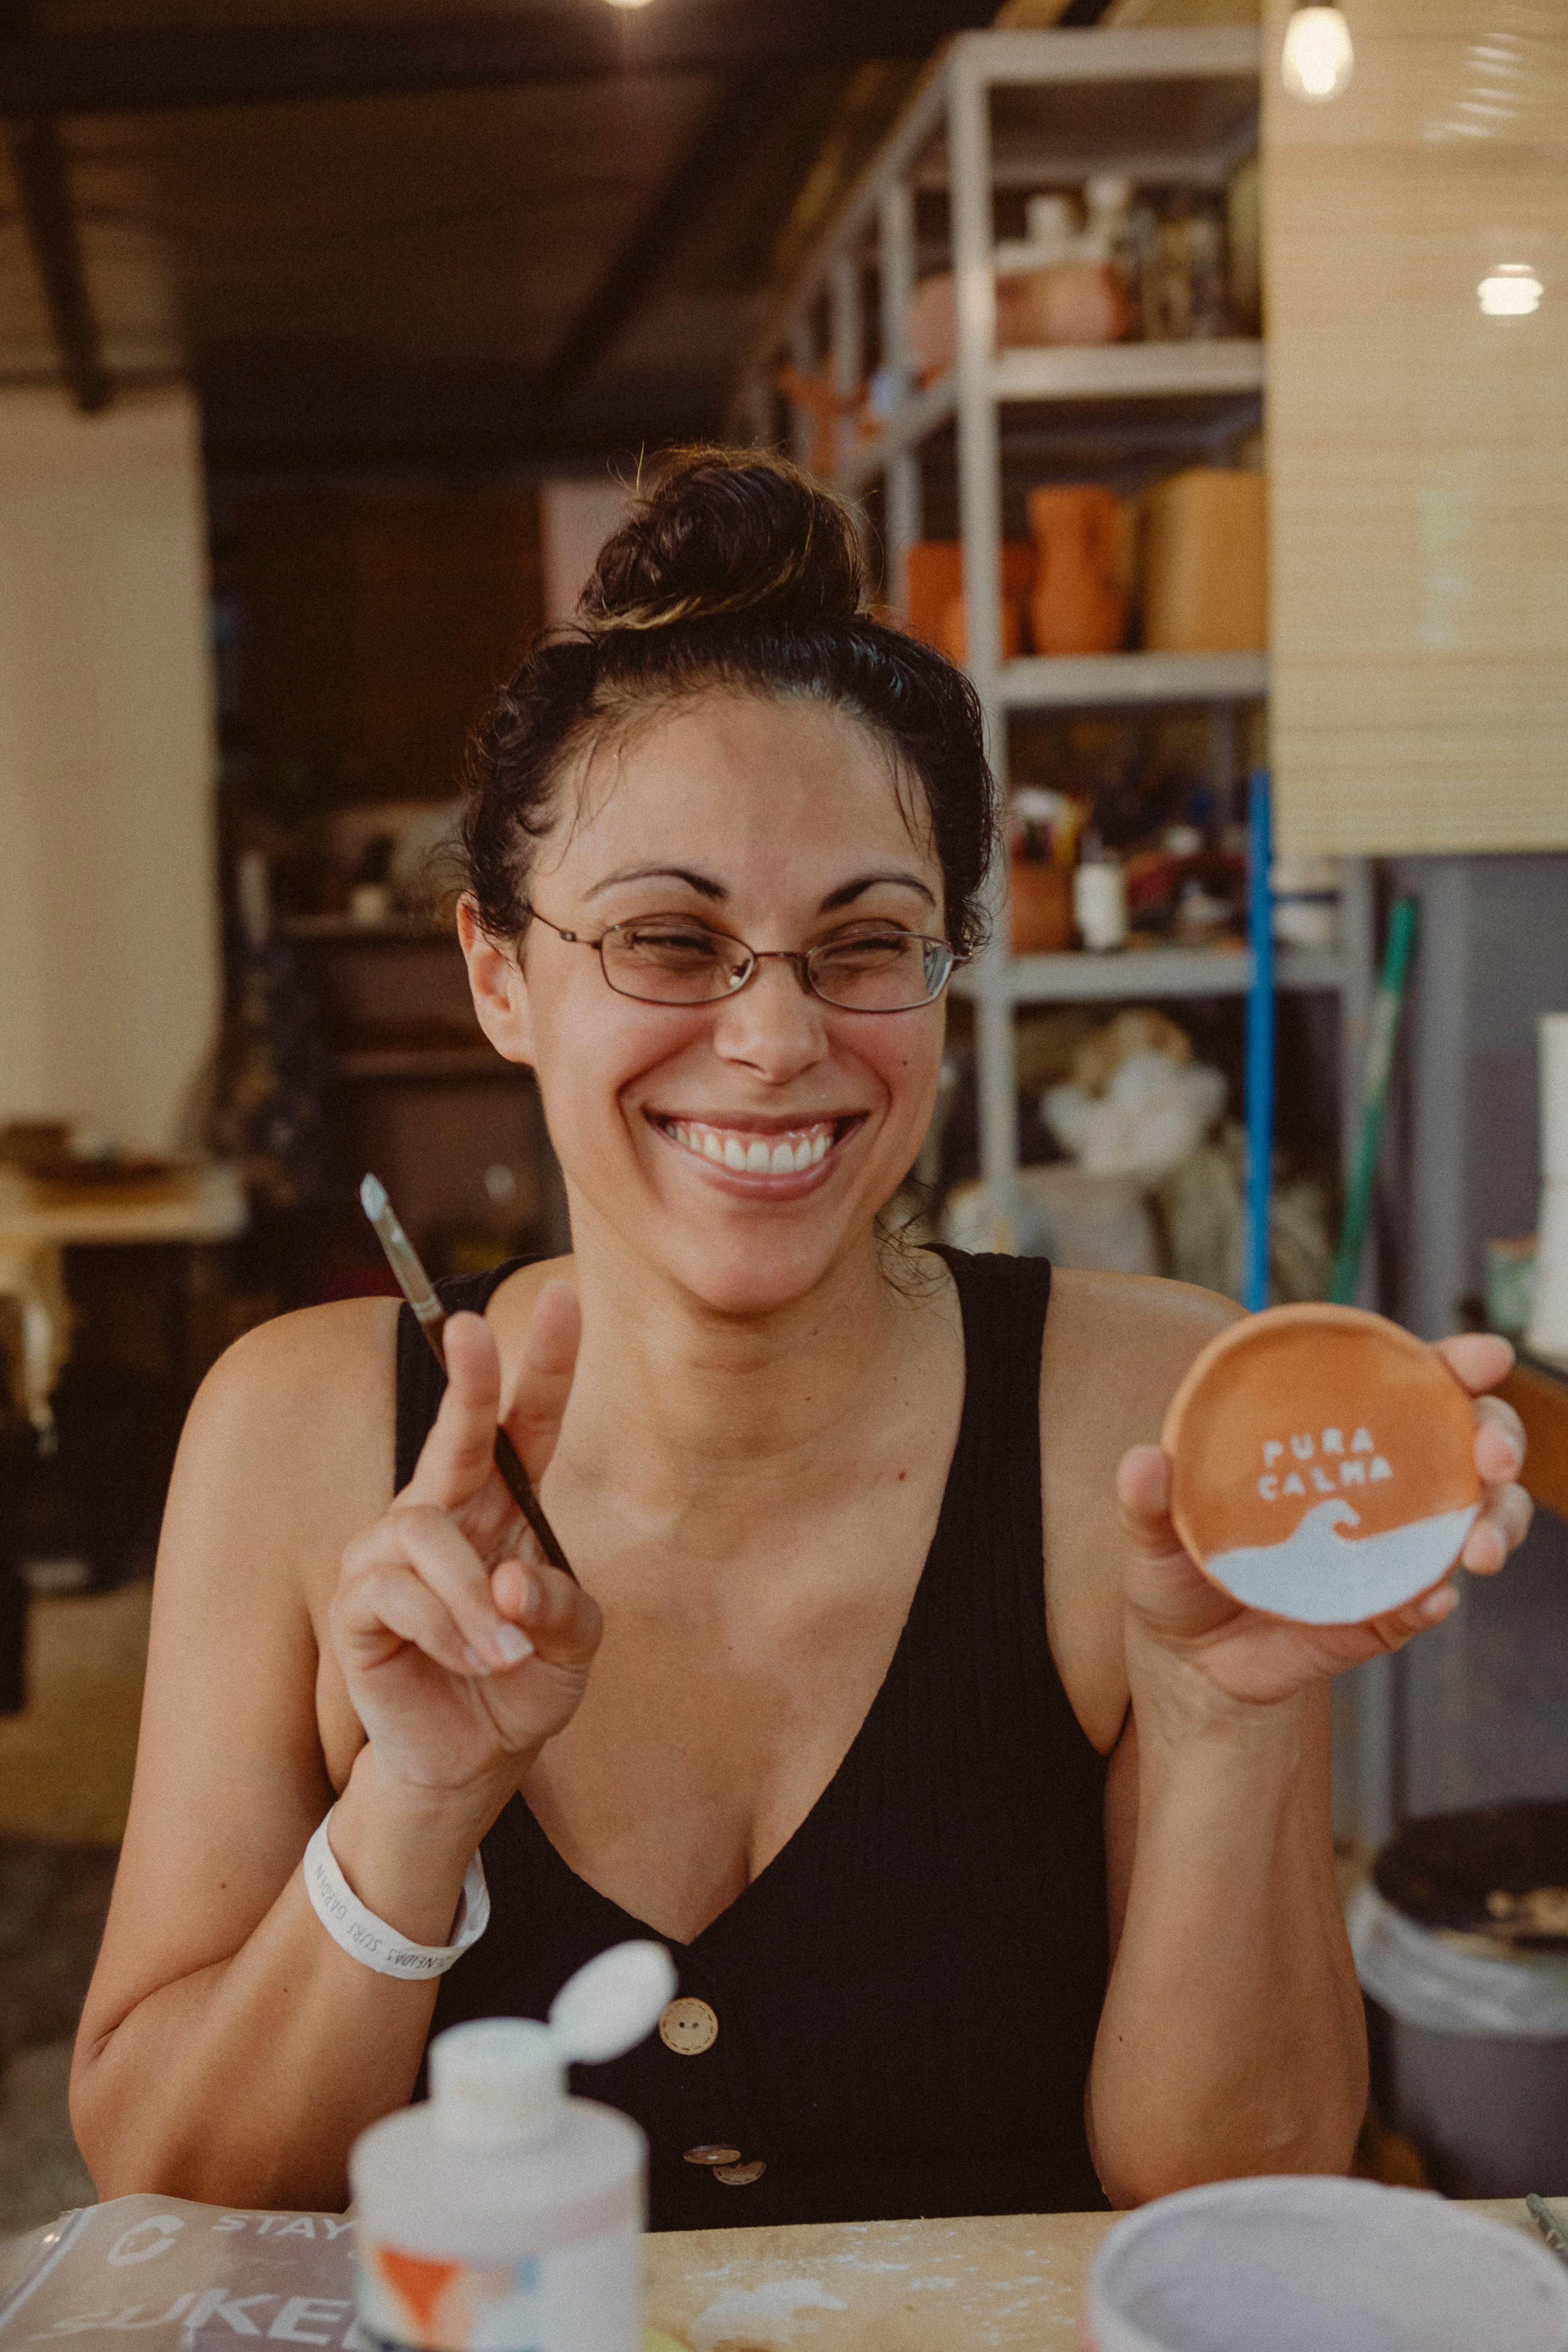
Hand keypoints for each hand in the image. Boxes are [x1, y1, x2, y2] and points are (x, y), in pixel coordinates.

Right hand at [329, 1283, 601, 1805]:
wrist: (471, 1758)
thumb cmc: (523, 1680)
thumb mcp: (573, 1643)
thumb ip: (560, 1605)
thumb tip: (512, 1581)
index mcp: (506, 1505)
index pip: (527, 1423)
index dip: (546, 1361)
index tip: (567, 1297)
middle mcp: (447, 1510)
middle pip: (456, 1432)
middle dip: (467, 1378)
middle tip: (468, 1329)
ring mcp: (393, 1550)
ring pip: (425, 1530)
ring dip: (474, 1597)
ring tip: (506, 1651)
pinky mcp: (360, 1600)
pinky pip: (398, 1593)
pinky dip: (447, 1631)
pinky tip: (470, 1661)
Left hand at [1118, 1332, 1532, 1716]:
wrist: (1186, 1661)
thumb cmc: (1177, 1572)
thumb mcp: (1152, 1535)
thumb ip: (1146, 1500)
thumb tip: (1143, 1462)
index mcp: (1329, 1440)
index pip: (1404, 1386)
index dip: (1452, 1364)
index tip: (1483, 1356)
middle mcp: (1376, 1485)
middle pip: (1466, 1442)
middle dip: (1496, 1439)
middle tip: (1489, 1458)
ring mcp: (1389, 1549)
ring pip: (1474, 1519)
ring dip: (1491, 1523)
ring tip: (1477, 1548)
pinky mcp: (1385, 1613)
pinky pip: (1425, 1599)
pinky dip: (1432, 1596)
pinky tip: (1428, 1599)